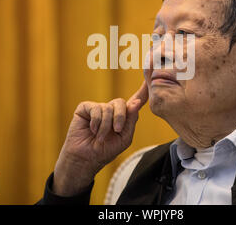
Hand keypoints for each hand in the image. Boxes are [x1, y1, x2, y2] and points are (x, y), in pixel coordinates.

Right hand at [52, 81, 148, 195]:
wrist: (86, 158)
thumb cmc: (105, 150)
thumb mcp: (124, 138)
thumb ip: (131, 120)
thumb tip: (136, 102)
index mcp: (123, 116)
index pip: (135, 100)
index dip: (143, 90)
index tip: (150, 78)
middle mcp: (111, 109)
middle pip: (121, 102)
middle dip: (120, 117)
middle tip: (117, 130)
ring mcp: (98, 107)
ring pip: (108, 107)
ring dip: (106, 125)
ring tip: (101, 137)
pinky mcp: (85, 108)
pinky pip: (95, 109)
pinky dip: (96, 122)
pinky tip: (92, 130)